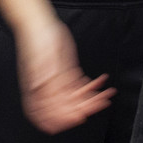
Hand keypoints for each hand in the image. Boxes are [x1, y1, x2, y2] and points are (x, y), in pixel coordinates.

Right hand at [14, 17, 113, 133]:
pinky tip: (99, 84)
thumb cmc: (36, 39)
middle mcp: (48, 88)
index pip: (52, 110)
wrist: (39, 24)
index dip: (66, 117)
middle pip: (68, 106)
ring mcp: (58, 81)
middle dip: (87, 106)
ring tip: (107, 94)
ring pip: (77, 96)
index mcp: (38, 89)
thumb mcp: (40, 59)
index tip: (81, 117)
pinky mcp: (65, 72)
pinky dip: (90, 86)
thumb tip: (41, 91)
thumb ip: (43, 76)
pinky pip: (78, 84)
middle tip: (102, 103)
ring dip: (92, 96)